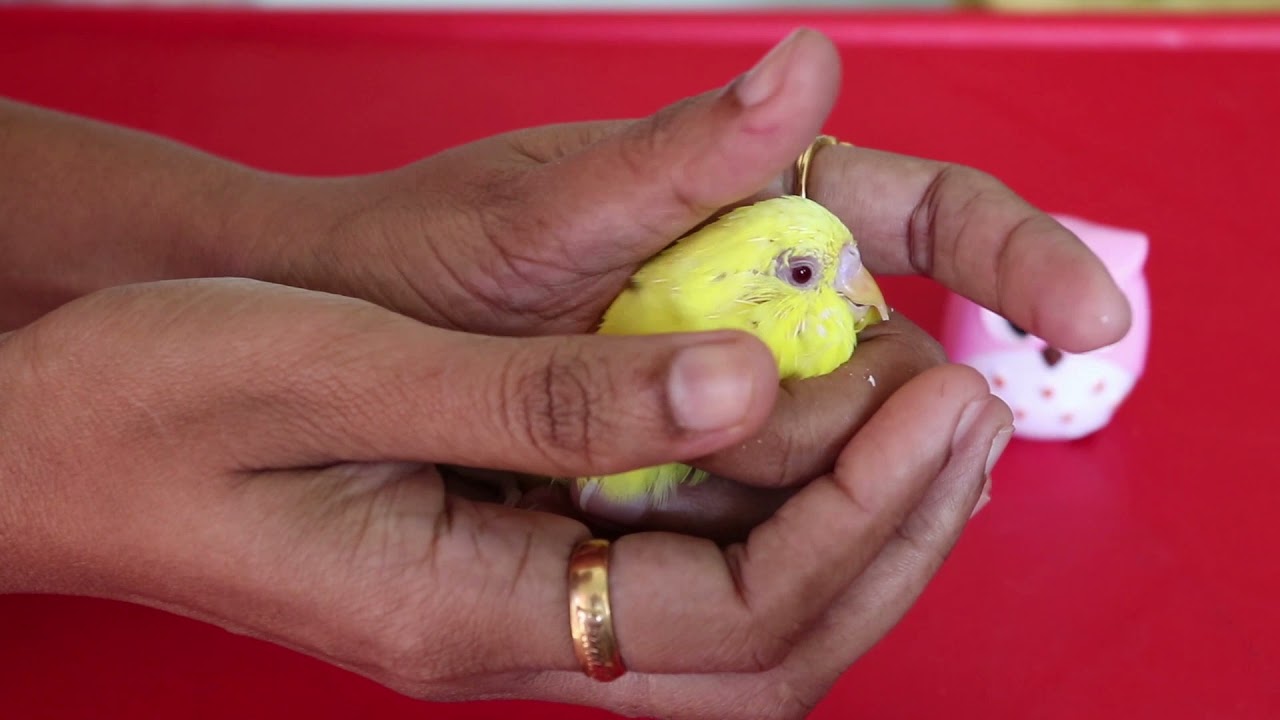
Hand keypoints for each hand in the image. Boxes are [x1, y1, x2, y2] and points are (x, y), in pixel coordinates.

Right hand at [0, 278, 1007, 719]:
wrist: (50, 439)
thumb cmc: (151, 403)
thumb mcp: (334, 368)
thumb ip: (539, 396)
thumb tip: (736, 385)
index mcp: (466, 612)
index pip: (732, 618)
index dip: (858, 520)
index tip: (938, 401)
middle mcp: (508, 637)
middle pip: (766, 651)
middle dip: (890, 540)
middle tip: (970, 413)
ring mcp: (513, 603)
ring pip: (739, 618)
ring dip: (849, 526)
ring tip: (924, 416)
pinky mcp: (507, 550)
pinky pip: (680, 560)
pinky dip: (772, 501)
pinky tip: (804, 422)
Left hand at [241, 28, 1127, 528]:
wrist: (322, 345)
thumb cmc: (418, 257)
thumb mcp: (537, 218)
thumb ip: (675, 165)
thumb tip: (810, 60)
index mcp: (747, 202)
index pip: (926, 213)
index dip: (1016, 259)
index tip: (1084, 326)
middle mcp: (749, 293)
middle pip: (891, 354)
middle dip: (898, 412)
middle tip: (843, 447)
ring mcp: (716, 381)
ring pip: (834, 443)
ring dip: (822, 480)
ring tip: (723, 488)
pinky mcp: (676, 456)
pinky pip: (758, 500)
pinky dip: (756, 520)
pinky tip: (709, 533)